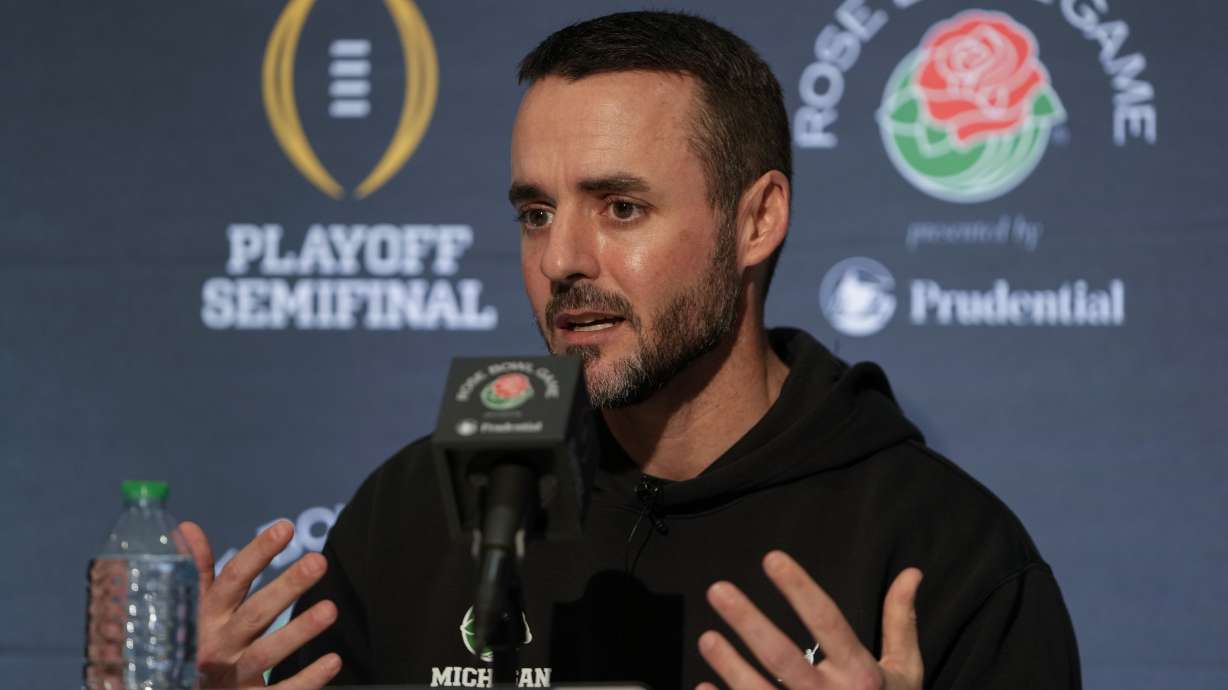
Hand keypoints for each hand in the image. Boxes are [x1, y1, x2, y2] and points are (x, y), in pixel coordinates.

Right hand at [180, 520, 341, 688]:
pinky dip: (307, 678)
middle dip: (287, 587)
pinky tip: (334, 660)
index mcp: (204, 618)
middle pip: (255, 613)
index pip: (232, 579)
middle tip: (319, 561)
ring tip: (330, 609)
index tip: (285, 528)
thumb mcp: (190, 609)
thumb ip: (196, 572)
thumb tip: (186, 527)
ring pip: (267, 654)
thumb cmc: (194, 644)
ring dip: (299, 631)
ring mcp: (232, 676)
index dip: (258, 553)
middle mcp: (217, 645)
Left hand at [699, 550, 922, 689]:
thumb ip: (900, 622)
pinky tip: (703, 684)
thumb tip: (911, 572)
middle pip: (783, 657)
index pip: (827, 622)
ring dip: (730, 666)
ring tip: (707, 638)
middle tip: (717, 589)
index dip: (799, 589)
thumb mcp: (905, 671)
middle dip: (749, 622)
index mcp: (862, 674)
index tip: (772, 558)